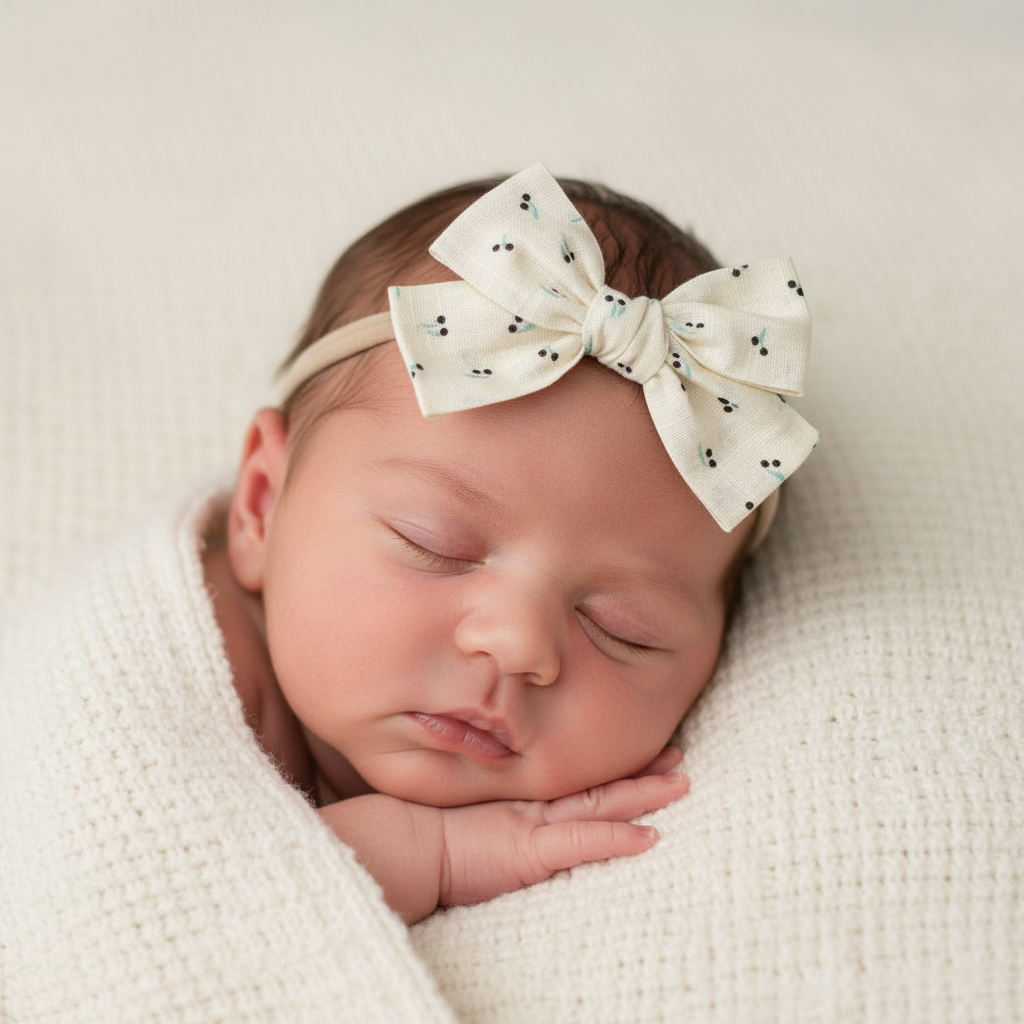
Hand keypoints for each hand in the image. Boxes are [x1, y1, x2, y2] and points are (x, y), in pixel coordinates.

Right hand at [438, 746, 687, 908]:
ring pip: (599, 804)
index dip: (611, 765)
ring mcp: (532, 825)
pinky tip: (650, 837)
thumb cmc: (419, 831)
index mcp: (518, 796)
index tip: (643, 750)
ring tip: (680, 783)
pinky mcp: (529, 851)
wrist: (398, 845)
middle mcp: (530, 804)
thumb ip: (482, 799)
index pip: (575, 777)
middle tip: (679, 754)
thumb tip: (493, 791)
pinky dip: (617, 840)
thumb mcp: (459, 810)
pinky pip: (582, 843)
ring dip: (642, 795)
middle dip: (640, 770)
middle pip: (596, 783)